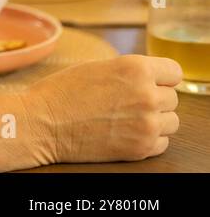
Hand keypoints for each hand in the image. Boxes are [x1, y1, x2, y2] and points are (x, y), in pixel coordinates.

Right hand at [20, 55, 182, 164]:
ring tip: (128, 118)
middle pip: (172, 98)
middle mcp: (147, 95)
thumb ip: (128, 72)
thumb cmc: (61, 92)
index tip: (152, 82)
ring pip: (171, 121)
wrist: (41, 124)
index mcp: (136, 68)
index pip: (174, 72)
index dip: (162, 77)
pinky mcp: (142, 148)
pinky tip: (125, 132)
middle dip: (155, 99)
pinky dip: (148, 139)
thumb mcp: (97, 67)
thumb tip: (150, 80)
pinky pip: (163, 142)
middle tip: (129, 102)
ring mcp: (147, 124)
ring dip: (155, 120)